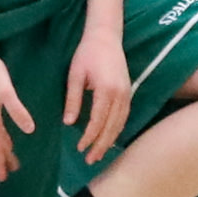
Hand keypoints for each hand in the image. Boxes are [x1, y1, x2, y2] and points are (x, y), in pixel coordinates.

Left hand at [63, 36, 135, 165]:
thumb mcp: (75, 75)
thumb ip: (73, 100)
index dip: (89, 137)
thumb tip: (68, 123)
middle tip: (90, 160)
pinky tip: (109, 138)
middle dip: (101, 145)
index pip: (98, 120)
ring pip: (120, 123)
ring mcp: (127, 93)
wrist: (106, 36)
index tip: (79, 148)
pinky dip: (117, 129)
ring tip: (99, 154)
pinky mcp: (129, 92)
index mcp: (106, 89)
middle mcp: (120, 94)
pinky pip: (124, 116)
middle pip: (112, 126)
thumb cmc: (87, 54)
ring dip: (110, 140)